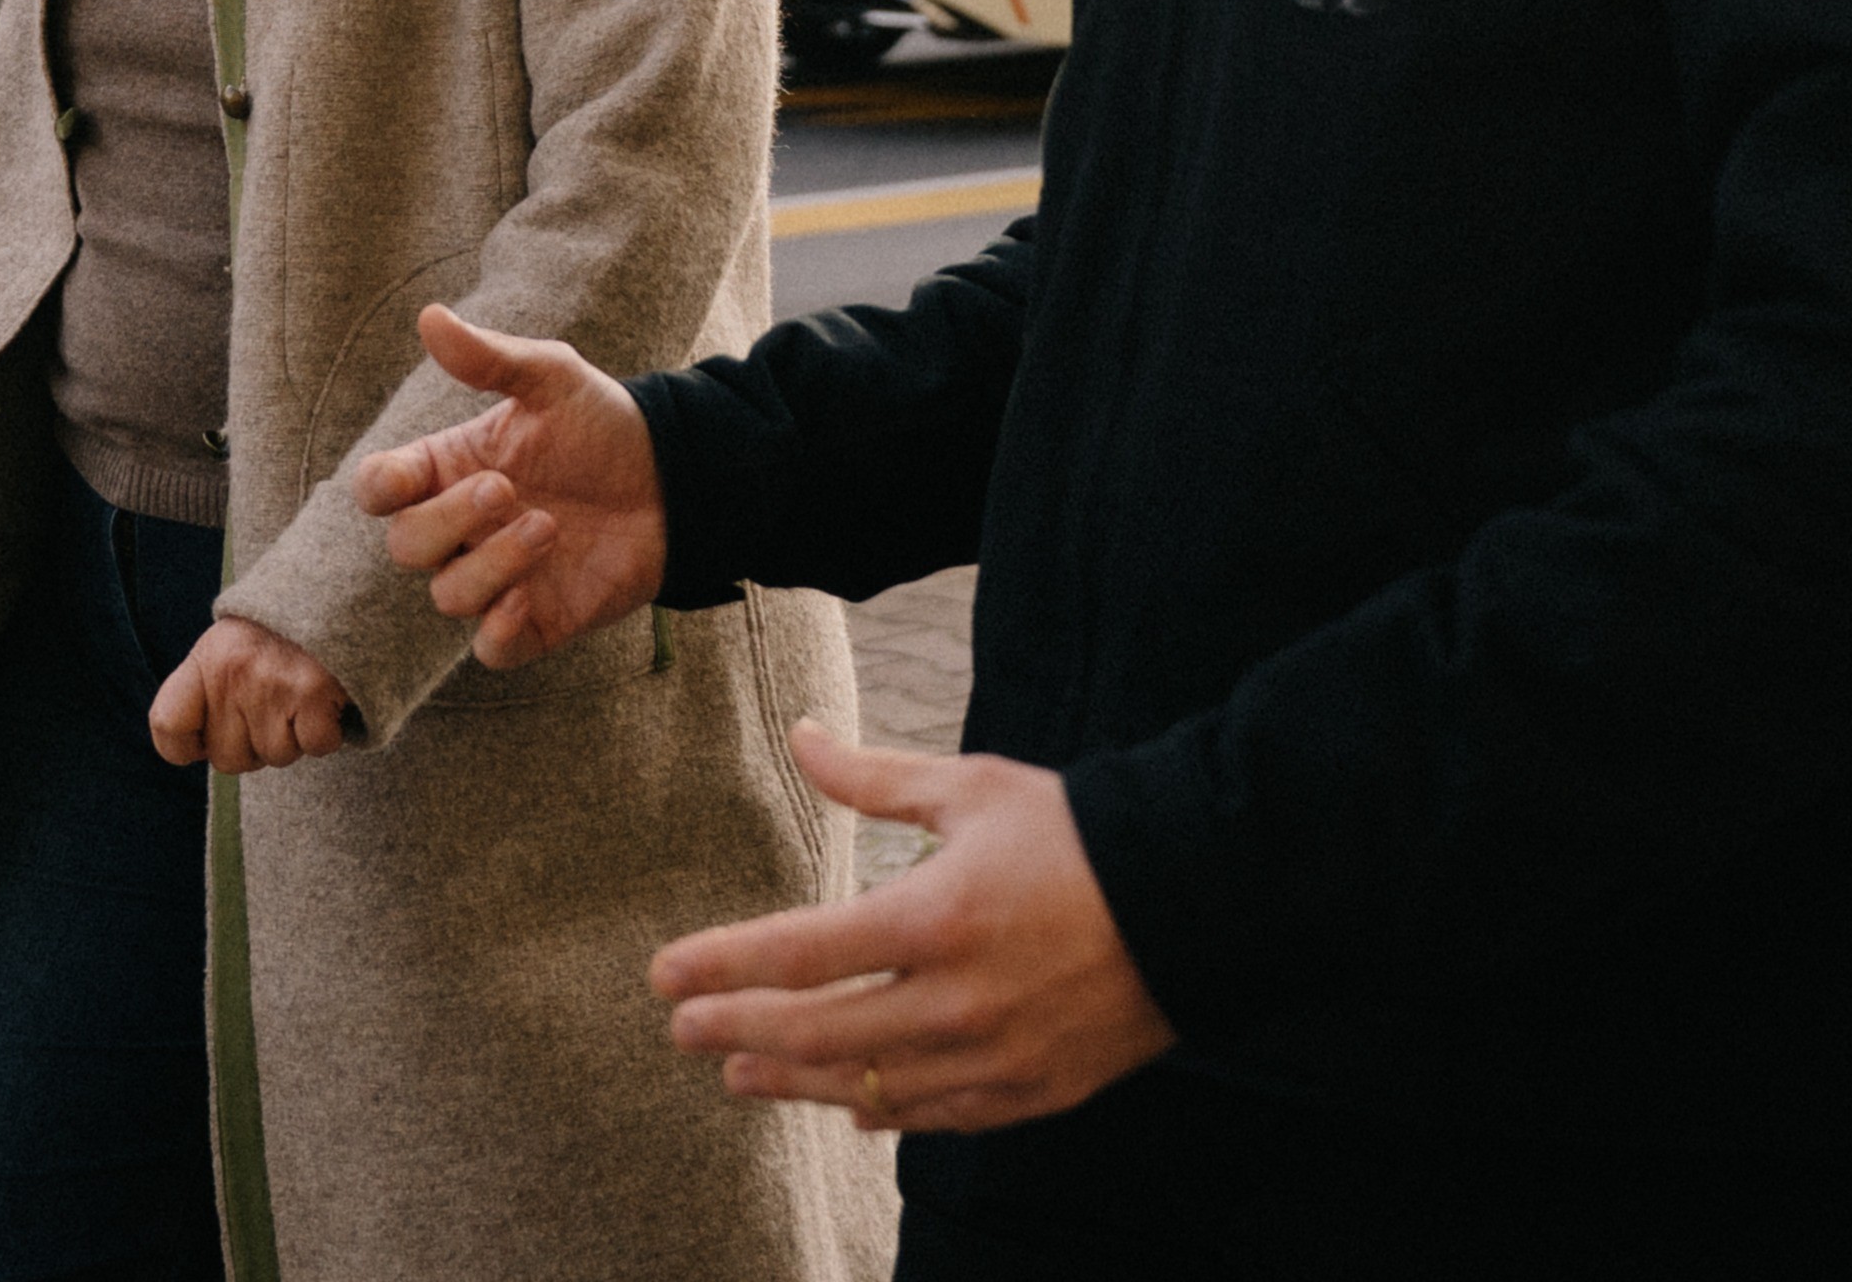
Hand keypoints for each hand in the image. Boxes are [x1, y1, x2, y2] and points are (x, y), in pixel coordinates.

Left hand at [147, 615, 351, 771]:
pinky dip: (327, 731)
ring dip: (294, 736)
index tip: (207, 740)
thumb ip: (210, 690)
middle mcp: (232, 672)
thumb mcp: (231, 644)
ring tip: (302, 692)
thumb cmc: (282, 626)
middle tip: (275, 704)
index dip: (187, 747)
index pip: (167, 726)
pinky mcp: (314, 692)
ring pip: (276, 757)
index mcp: (207, 658)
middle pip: (227, 759)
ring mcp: (271, 684)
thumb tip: (198, 750)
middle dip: (254, 745)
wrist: (340, 580)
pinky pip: (316, 746)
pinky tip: (326, 698)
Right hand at [348, 304, 668, 668]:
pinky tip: (529, 597)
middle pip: (407, 546)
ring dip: (492, 565)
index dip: (378, 489)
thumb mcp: (551, 379)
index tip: (405, 478)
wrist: (672, 479)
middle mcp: (462, 529)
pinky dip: (499, 631)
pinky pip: (490, 649)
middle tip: (506, 488)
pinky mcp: (534, 621)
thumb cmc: (601, 423)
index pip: (380, 489)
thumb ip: (489, 358)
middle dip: (448, 521)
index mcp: (452, 469)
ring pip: (448, 596)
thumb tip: (430, 316)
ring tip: (549, 526)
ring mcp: (494, 578)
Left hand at [650, 723, 1176, 1135]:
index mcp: (933, 917)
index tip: (662, 973)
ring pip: (865, 1088)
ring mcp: (991, 1059)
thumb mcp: (970, 787)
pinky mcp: (1027, 1094)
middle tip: (677, 1029)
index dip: (722, 965)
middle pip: (816, 1033)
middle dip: (736, 1029)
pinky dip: (877, 1111)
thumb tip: (798, 735)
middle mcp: (954, 1002)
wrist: (1189, 899)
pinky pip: (932, 1117)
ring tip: (735, 1070)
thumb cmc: (1072, 830)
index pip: (798, 953)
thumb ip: (873, 776)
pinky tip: (842, 1102)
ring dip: (790, 1079)